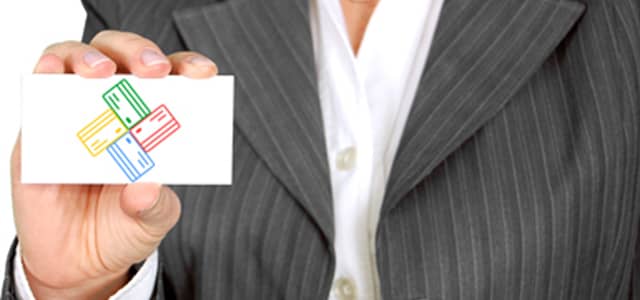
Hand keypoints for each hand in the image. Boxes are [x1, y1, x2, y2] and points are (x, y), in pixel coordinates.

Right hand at [11, 30, 216, 298]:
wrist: (77, 263)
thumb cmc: (123, 228)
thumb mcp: (152, 220)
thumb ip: (154, 205)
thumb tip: (145, 186)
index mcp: (153, 121)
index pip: (173, 78)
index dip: (188, 67)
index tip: (204, 73)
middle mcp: (114, 109)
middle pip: (124, 56)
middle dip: (139, 52)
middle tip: (153, 70)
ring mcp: (74, 115)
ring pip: (76, 60)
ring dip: (88, 57)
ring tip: (100, 73)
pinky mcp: (38, 131)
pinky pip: (37, 91)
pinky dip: (44, 75)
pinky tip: (52, 77)